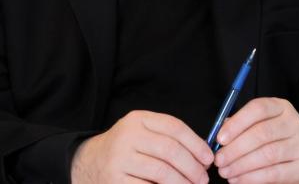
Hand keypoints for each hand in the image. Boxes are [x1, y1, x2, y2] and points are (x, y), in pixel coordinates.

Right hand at [71, 110, 213, 182]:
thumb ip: (169, 138)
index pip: (174, 127)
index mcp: (138, 120)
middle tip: (203, 178)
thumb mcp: (143, 133)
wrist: (90, 163)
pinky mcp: (116, 181)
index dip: (196, 144)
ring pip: (162, 172)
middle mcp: (128, 136)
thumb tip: (203, 155)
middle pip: (171, 151)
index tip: (208, 158)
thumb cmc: (126, 149)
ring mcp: (120, 160)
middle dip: (193, 167)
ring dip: (183, 183)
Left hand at [213, 97, 298, 183]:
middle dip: (236, 148)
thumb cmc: (269, 141)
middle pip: (262, 133)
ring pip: (267, 154)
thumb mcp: (256, 127)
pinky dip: (252, 178)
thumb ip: (239, 127)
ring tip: (225, 172)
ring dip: (241, 165)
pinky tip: (238, 179)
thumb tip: (219, 134)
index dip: (236, 123)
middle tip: (219, 160)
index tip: (219, 139)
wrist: (296, 163)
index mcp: (280, 107)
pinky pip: (274, 173)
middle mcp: (294, 123)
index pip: (258, 108)